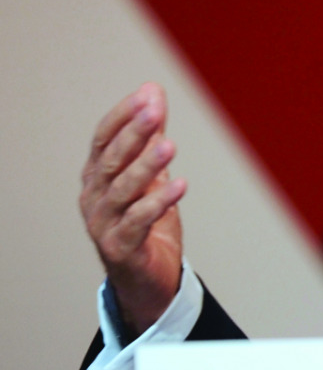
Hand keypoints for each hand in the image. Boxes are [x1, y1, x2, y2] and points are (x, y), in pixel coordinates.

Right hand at [80, 83, 186, 337]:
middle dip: (134, 134)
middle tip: (155, 112)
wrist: (149, 278)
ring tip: (169, 145)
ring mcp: (103, 224)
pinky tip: (180, 185)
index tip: (147, 95)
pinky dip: (158, 203)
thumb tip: (153, 91)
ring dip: (146, 166)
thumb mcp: (151, 174)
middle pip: (111, 161)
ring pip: (122, 190)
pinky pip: (137, 222)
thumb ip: (151, 136)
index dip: (123, 116)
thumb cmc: (146, 223)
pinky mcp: (120, 248)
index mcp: (97, 177)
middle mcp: (94, 198)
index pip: (102, 139)